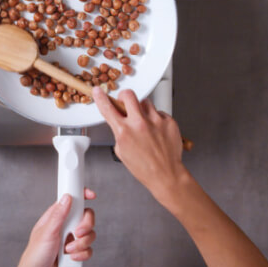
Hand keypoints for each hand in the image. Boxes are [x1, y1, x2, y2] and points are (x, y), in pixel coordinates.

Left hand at [9, 188, 95, 266]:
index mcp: (57, 216)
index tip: (91, 195)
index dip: (83, 195)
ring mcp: (73, 238)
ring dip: (81, 244)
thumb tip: (67, 197)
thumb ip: (58, 214)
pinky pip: (89, 249)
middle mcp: (66, 225)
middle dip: (86, 225)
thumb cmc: (35, 254)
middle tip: (77, 232)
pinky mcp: (77, 251)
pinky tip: (71, 258)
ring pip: (90, 234)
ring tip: (68, 250)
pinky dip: (82, 254)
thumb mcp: (47, 232)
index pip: (73, 201)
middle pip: (87, 216)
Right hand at [93, 87, 187, 207]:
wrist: (166, 174)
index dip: (101, 97)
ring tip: (145, 123)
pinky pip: (159, 113)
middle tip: (125, 102)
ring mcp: (155, 121)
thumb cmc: (144, 167)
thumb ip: (119, 133)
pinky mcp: (169, 122)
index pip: (107, 108)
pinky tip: (157, 130)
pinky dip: (156, 119)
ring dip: (142, 110)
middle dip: (124, 96)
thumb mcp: (122, 151)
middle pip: (128, 95)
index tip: (98, 91)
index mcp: (124, 131)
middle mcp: (139, 123)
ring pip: (146, 103)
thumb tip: (120, 122)